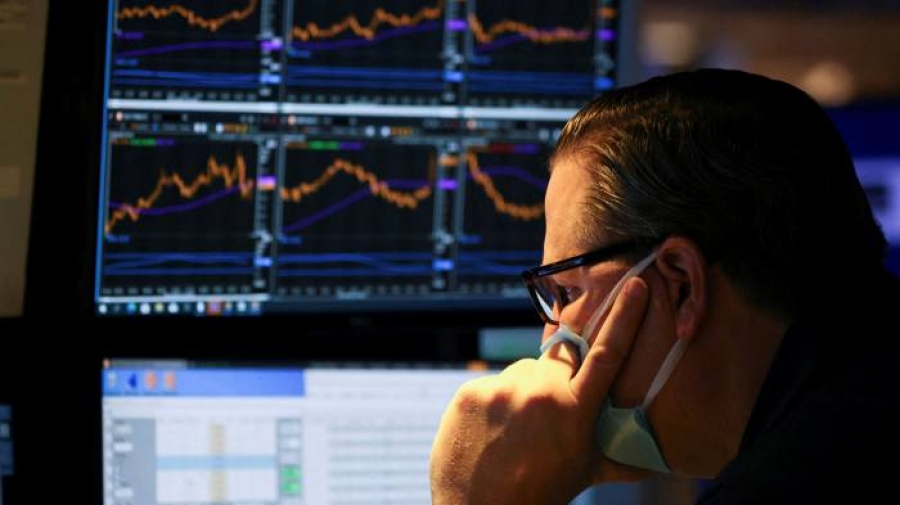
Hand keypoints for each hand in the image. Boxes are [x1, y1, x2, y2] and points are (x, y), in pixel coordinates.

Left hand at [429, 278, 651, 504]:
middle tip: (546, 415)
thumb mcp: (586, 472)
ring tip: (516, 431)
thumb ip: (623, 459)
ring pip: (522, 373)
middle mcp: (540, 392)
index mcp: (575, 409)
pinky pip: (491, 384)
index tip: (633, 285)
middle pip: (558, 361)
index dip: (624, 316)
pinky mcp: (472, 391)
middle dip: (558, 377)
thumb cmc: (540, 492)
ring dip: (524, 392)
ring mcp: (502, 389)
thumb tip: (664, 463)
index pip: (606, 353)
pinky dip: (495, 401)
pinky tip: (492, 430)